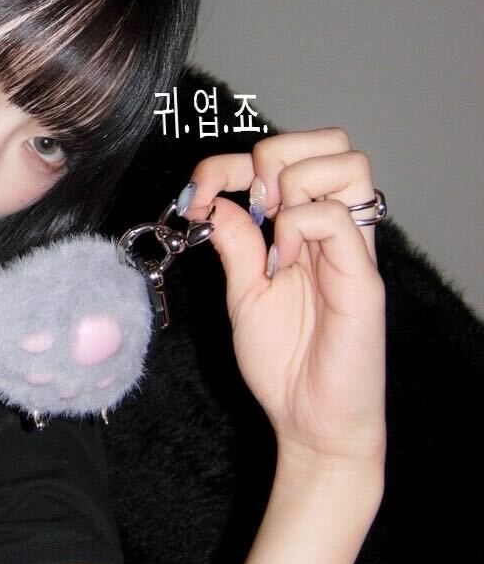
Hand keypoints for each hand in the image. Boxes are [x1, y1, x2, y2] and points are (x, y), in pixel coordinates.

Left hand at [181, 129, 385, 474]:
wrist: (311, 422)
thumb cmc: (285, 363)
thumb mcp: (244, 293)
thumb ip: (236, 244)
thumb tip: (216, 201)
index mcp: (307, 229)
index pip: (286, 157)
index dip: (234, 162)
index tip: (200, 194)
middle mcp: (336, 229)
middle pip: (329, 141)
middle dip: (275, 157)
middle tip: (251, 207)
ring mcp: (354, 249)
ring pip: (347, 163)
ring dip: (294, 183)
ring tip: (273, 232)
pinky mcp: (364, 278)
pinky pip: (339, 218)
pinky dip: (300, 226)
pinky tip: (284, 262)